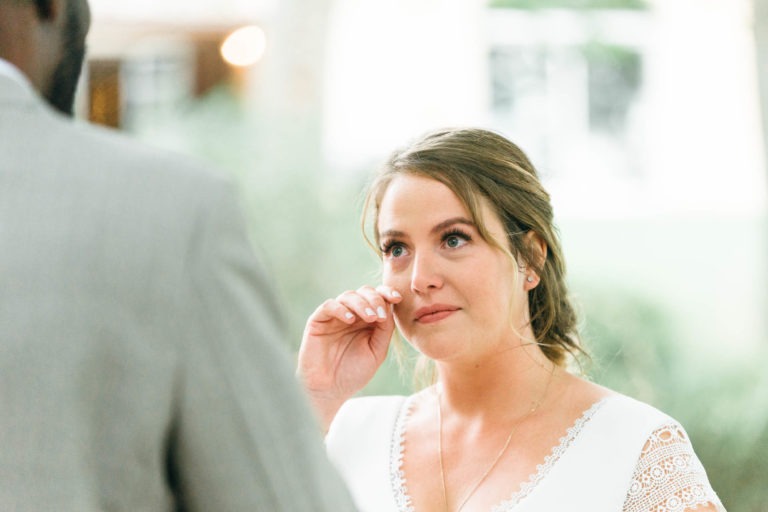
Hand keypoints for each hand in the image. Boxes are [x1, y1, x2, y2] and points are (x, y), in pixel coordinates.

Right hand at [298, 285, 401, 429]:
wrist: (330, 391)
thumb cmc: (354, 373)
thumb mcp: (377, 351)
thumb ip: (385, 330)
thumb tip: (390, 307)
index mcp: (367, 320)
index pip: (378, 298)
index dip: (387, 293)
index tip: (398, 298)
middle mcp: (351, 315)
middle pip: (364, 292)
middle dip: (375, 299)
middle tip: (381, 315)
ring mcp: (334, 317)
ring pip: (348, 296)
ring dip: (362, 304)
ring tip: (370, 318)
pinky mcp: (318, 321)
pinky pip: (329, 306)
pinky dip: (341, 309)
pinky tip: (350, 319)